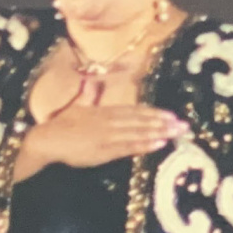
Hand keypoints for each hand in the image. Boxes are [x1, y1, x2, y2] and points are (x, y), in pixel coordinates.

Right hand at [15, 103, 186, 179]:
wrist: (48, 139)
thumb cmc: (60, 124)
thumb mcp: (76, 106)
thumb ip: (88, 94)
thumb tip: (91, 81)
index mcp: (105, 111)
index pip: (134, 110)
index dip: (154, 112)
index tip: (171, 114)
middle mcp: (110, 120)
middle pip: (141, 120)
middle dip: (164, 122)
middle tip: (184, 125)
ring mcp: (109, 135)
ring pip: (139, 132)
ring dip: (160, 132)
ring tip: (177, 133)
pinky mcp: (104, 150)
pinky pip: (128, 146)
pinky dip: (145, 143)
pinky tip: (160, 143)